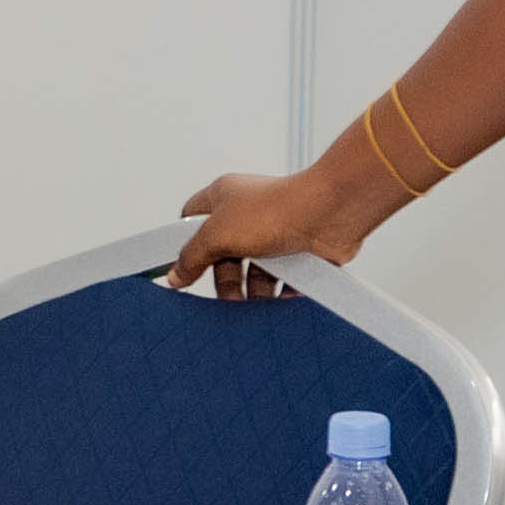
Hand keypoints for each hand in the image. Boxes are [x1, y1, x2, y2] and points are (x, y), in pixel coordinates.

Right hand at [168, 154, 399, 297]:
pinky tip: (279, 304)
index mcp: (224, 197)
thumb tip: (175, 275)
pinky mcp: (299, 251)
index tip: (183, 273)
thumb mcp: (218, 234)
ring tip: (256, 306)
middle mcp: (249, 213)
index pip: (193, 220)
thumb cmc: (275, 209)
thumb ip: (193, 256)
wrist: (329, 213)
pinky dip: (280, 294)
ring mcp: (275, 232)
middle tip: (229, 302)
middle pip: (225, 255)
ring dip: (255, 293)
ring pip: (256, 271)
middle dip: (227, 281)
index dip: (187, 246)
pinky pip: (283, 279)